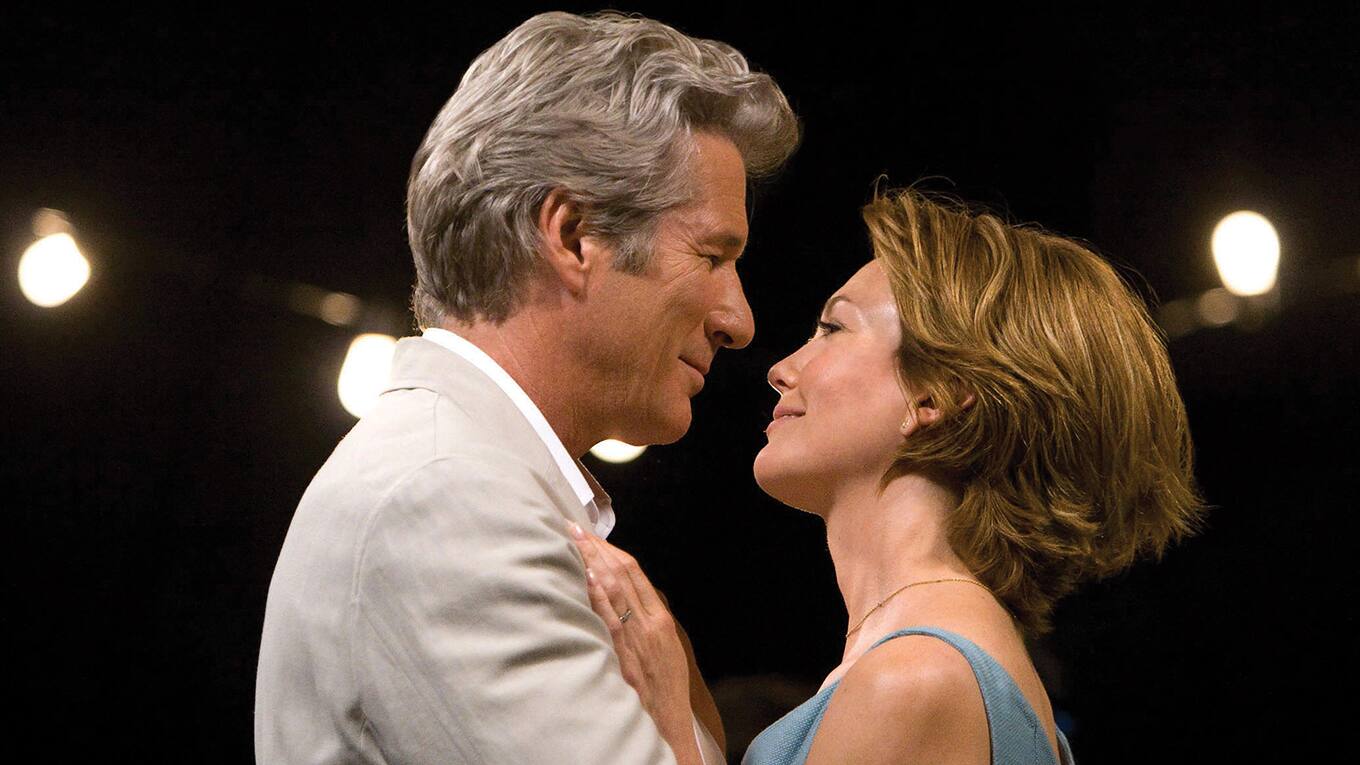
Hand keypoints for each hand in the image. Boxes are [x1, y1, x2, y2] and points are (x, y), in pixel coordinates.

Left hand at [568, 522, 700, 763]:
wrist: (670, 722)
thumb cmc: (664, 689)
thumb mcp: (664, 649)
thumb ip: (645, 623)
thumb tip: (622, 599)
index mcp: (661, 619)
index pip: (635, 573)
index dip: (612, 550)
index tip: (592, 535)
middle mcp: (651, 623)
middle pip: (624, 574)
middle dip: (598, 548)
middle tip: (574, 527)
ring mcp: (639, 639)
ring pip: (617, 589)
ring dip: (593, 561)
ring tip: (573, 540)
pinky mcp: (626, 657)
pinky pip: (610, 620)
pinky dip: (599, 595)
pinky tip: (587, 577)